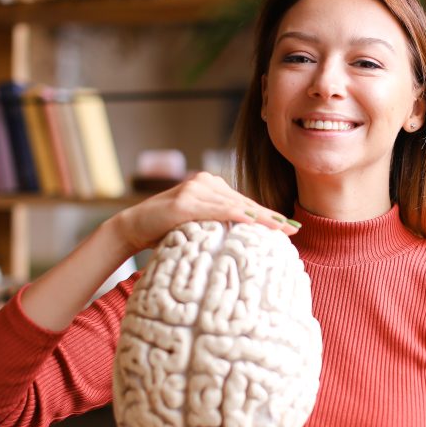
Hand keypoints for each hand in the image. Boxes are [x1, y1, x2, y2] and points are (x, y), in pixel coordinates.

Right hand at [112, 171, 298, 253]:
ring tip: (281, 228)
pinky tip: (255, 222)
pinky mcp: (185, 201)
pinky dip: (238, 216)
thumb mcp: (195, 227)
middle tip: (294, 228)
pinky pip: (218, 210)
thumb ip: (215, 227)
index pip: (244, 203)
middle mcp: (205, 182)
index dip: (267, 215)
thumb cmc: (164, 232)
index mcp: (210, 187)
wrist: (131, 228)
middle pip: (245, 202)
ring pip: (236, 205)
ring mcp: (195, 189)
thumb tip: (239, 244)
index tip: (288, 227)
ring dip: (261, 217)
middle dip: (271, 216)